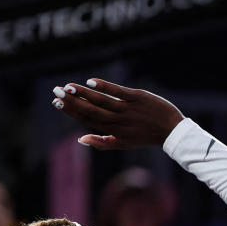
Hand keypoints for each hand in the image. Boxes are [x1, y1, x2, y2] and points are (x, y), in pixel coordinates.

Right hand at [51, 78, 184, 149]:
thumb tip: (80, 139)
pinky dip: (105, 87)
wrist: (170, 130)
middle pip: (91, 110)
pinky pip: (119, 92)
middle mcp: (119, 121)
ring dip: (84, 94)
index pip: (88, 120)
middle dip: (72, 102)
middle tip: (56, 92)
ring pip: (102, 101)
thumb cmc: (144, 136)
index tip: (56, 102)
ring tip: (68, 87)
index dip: (71, 111)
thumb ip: (102, 142)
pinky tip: (91, 82)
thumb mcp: (123, 143)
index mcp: (113, 131)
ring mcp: (128, 109)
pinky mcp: (138, 98)